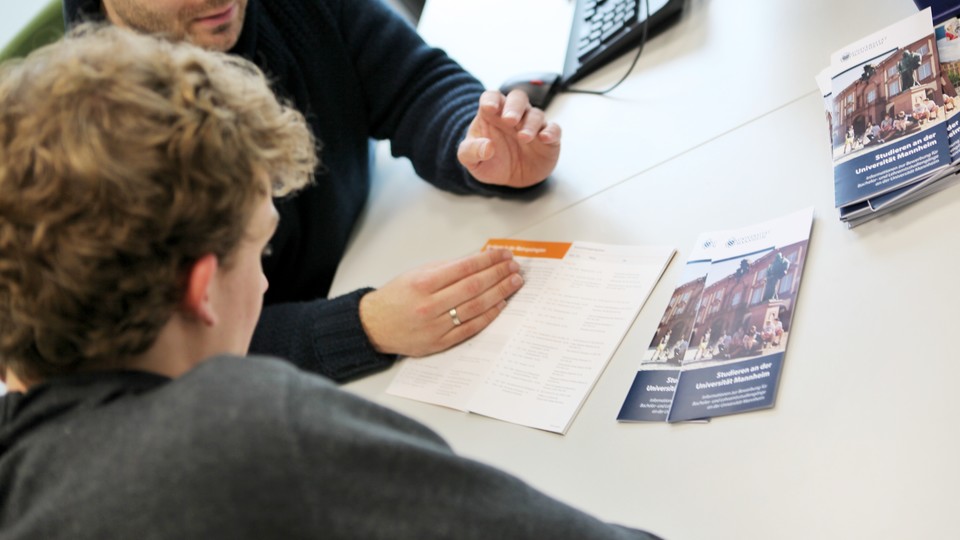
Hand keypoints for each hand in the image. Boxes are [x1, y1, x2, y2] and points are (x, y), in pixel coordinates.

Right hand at [358, 249, 523, 356]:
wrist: (374, 326)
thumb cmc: (396, 297)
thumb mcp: (416, 273)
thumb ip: (446, 268)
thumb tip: (477, 261)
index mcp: (423, 283)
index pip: (464, 268)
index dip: (488, 260)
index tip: (503, 254)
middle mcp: (430, 304)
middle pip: (474, 287)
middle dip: (498, 274)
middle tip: (514, 267)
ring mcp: (436, 325)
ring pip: (475, 307)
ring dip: (500, 293)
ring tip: (514, 283)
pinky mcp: (440, 342)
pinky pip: (471, 328)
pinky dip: (488, 316)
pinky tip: (501, 304)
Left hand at [458, 89, 561, 187]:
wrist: (511, 180)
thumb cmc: (490, 163)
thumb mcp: (472, 162)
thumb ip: (471, 152)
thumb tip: (486, 147)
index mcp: (492, 115)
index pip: (492, 97)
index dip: (491, 99)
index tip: (489, 108)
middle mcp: (515, 115)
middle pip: (518, 98)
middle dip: (514, 106)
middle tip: (509, 120)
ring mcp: (533, 125)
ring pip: (536, 114)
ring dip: (530, 124)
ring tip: (523, 137)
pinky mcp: (549, 139)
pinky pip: (554, 129)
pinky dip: (551, 132)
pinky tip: (544, 138)